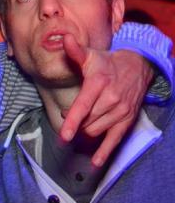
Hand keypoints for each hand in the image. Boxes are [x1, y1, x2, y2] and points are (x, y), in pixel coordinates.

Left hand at [60, 33, 152, 165]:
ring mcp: (121, 111)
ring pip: (96, 130)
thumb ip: (75, 51)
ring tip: (78, 128)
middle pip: (87, 121)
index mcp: (99, 83)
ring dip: (84, 132)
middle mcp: (112, 99)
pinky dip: (105, 152)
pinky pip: (115, 139)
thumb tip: (64, 39)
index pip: (83, 106)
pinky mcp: (127, 119)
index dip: (72, 121)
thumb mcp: (91, 55)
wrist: (138, 67)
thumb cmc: (107, 63)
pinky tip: (95, 163)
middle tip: (67, 122)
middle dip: (74, 125)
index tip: (63, 135)